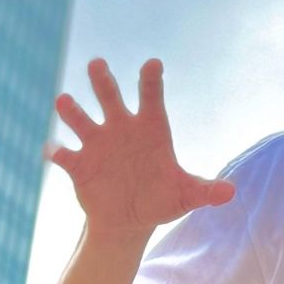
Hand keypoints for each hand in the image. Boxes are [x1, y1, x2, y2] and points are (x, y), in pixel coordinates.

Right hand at [46, 59, 234, 242]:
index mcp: (150, 129)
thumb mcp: (186, 196)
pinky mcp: (78, 165)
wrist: (129, 220)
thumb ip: (206, 191)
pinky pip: (64, 155)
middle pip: (111, 98)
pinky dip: (57, 151)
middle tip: (97, 63)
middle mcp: (121, 129)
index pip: (151, 98)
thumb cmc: (161, 199)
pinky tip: (52, 149)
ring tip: (63, 101)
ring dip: (72, 111)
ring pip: (81, 120)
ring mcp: (97, 144)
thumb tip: (230, 192)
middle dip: (103, 81)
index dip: (151, 80)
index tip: (153, 63)